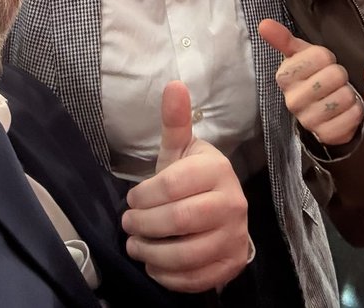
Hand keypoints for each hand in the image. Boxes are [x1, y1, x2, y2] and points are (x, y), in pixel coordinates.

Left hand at [121, 81, 248, 291]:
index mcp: (217, 170)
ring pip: (185, 254)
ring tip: (136, 246)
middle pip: (177, 220)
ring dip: (150, 254)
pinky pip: (194, 279)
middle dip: (143, 225)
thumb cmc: (192, 179)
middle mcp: (232, 203)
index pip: (171, 185)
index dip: (143, 195)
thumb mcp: (181, 150)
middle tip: (128, 224)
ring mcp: (234, 236)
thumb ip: (175, 122)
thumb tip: (174, 84)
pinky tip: (154, 265)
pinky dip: (167, 276)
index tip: (132, 198)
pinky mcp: (231, 265)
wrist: (222, 212)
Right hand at [260, 19, 362, 145]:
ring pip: (345, 96)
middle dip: (340, 76)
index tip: (321, 66)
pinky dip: (354, 111)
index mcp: (284, 76)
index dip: (327, 58)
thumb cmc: (311, 77)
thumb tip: (263, 23)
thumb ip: (283, 39)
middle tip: (332, 82)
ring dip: (348, 94)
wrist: (319, 113)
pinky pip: (352, 116)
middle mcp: (292, 100)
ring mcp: (308, 120)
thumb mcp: (299, 55)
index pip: (321, 56)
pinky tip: (344, 110)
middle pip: (335, 75)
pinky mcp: (325, 135)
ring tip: (338, 96)